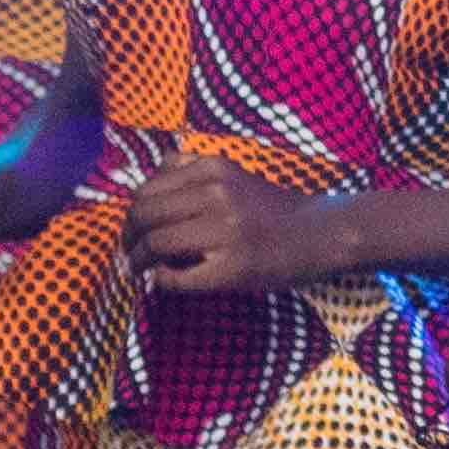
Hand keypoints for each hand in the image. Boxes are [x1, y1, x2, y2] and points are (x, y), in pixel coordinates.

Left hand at [126, 152, 342, 295]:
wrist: (320, 233)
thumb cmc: (272, 208)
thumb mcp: (233, 175)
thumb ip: (193, 168)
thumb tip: (152, 169)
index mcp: (214, 169)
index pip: (147, 191)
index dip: (131, 215)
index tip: (132, 232)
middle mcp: (217, 194)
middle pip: (144, 215)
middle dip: (128, 239)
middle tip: (129, 254)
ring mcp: (225, 232)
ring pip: (155, 244)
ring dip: (138, 261)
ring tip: (139, 270)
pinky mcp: (232, 267)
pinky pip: (177, 277)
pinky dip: (163, 280)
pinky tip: (167, 279)